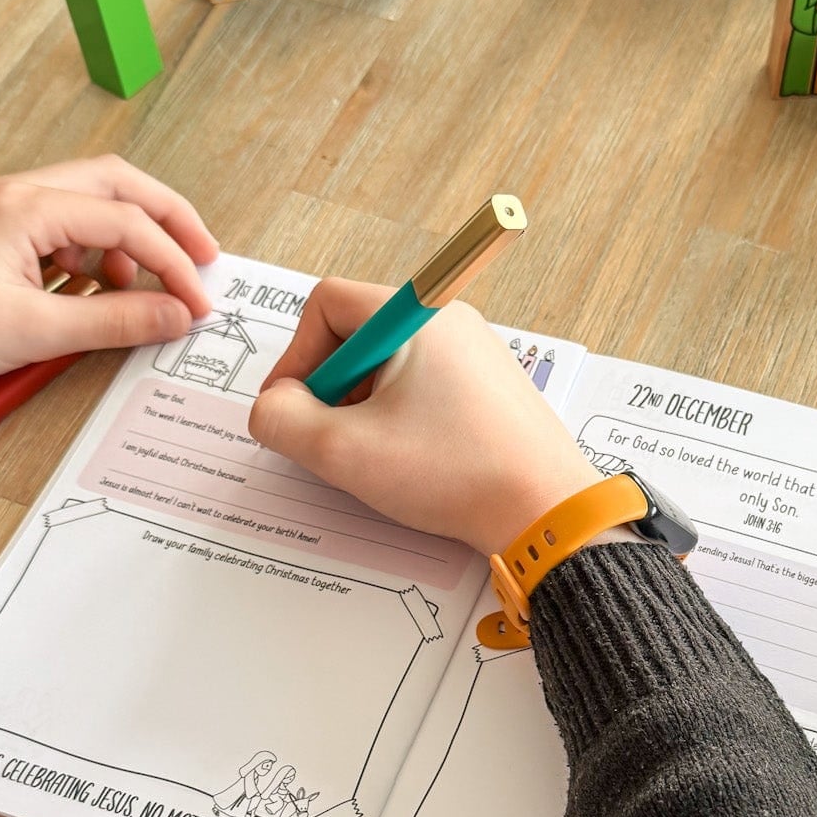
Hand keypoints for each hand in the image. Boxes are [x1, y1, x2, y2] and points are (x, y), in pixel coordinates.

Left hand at [0, 156, 216, 396]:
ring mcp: (8, 206)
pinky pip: (68, 223)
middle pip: (119, 184)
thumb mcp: (34, 332)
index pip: (128, 220)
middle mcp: (20, 192)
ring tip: (152, 286)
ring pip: (94, 200)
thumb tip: (174, 317)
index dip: (174, 263)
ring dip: (133, 236)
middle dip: (169, 220)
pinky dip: (100, 250)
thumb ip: (114, 321)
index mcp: (28, 206)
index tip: (198, 303)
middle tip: (205, 259)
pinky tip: (103, 288)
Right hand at [248, 279, 598, 554]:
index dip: (295, 357)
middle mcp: (449, 322)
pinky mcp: (488, 391)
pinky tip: (411, 465)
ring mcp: (474, 356)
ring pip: (389, 369)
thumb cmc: (456, 474)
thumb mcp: (343, 452)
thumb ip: (283, 421)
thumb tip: (271, 409)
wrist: (546, 512)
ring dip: (363, 411)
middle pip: (357, 336)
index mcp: (416, 316)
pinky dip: (400, 422)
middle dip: (330, 389)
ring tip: (375, 460)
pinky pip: (423, 391)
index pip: (327, 304)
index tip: (293, 408)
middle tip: (332, 440)